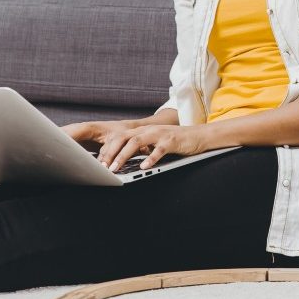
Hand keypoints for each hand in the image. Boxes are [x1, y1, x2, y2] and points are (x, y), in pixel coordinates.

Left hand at [64, 121, 204, 171]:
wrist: (199, 135)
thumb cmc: (175, 141)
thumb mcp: (154, 143)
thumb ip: (141, 148)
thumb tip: (123, 160)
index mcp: (142, 130)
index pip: (119, 137)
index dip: (107, 149)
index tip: (99, 163)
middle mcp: (148, 130)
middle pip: (123, 138)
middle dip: (110, 152)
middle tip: (102, 167)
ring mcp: (160, 134)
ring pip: (136, 142)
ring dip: (123, 155)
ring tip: (115, 168)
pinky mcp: (171, 141)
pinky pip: (159, 150)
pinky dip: (150, 158)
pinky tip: (143, 167)